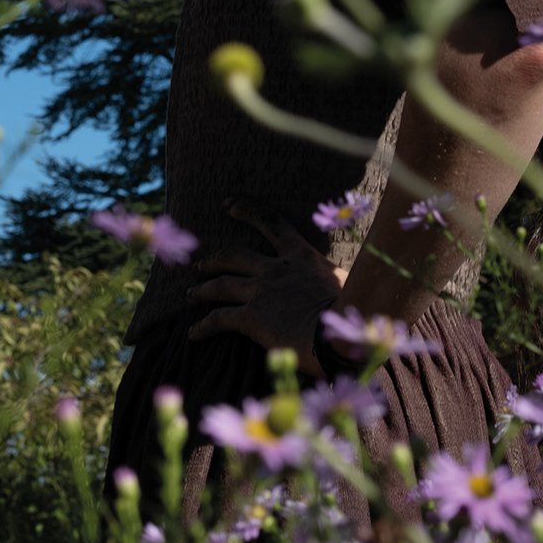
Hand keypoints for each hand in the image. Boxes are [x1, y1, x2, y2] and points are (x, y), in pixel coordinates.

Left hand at [187, 203, 346, 370]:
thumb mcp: (345, 283)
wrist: (339, 337)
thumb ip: (332, 276)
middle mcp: (275, 268)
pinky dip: (202, 326)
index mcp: (301, 255)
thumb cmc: (351, 312)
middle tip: (200, 262)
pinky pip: (218, 318)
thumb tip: (341, 279)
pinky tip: (193, 334)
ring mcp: (260, 291)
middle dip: (214, 257)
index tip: (229, 205)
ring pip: (220, 284)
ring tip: (191, 293)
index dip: (247, 211)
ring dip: (202, 288)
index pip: (271, 222)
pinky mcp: (251, 317)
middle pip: (234, 255)